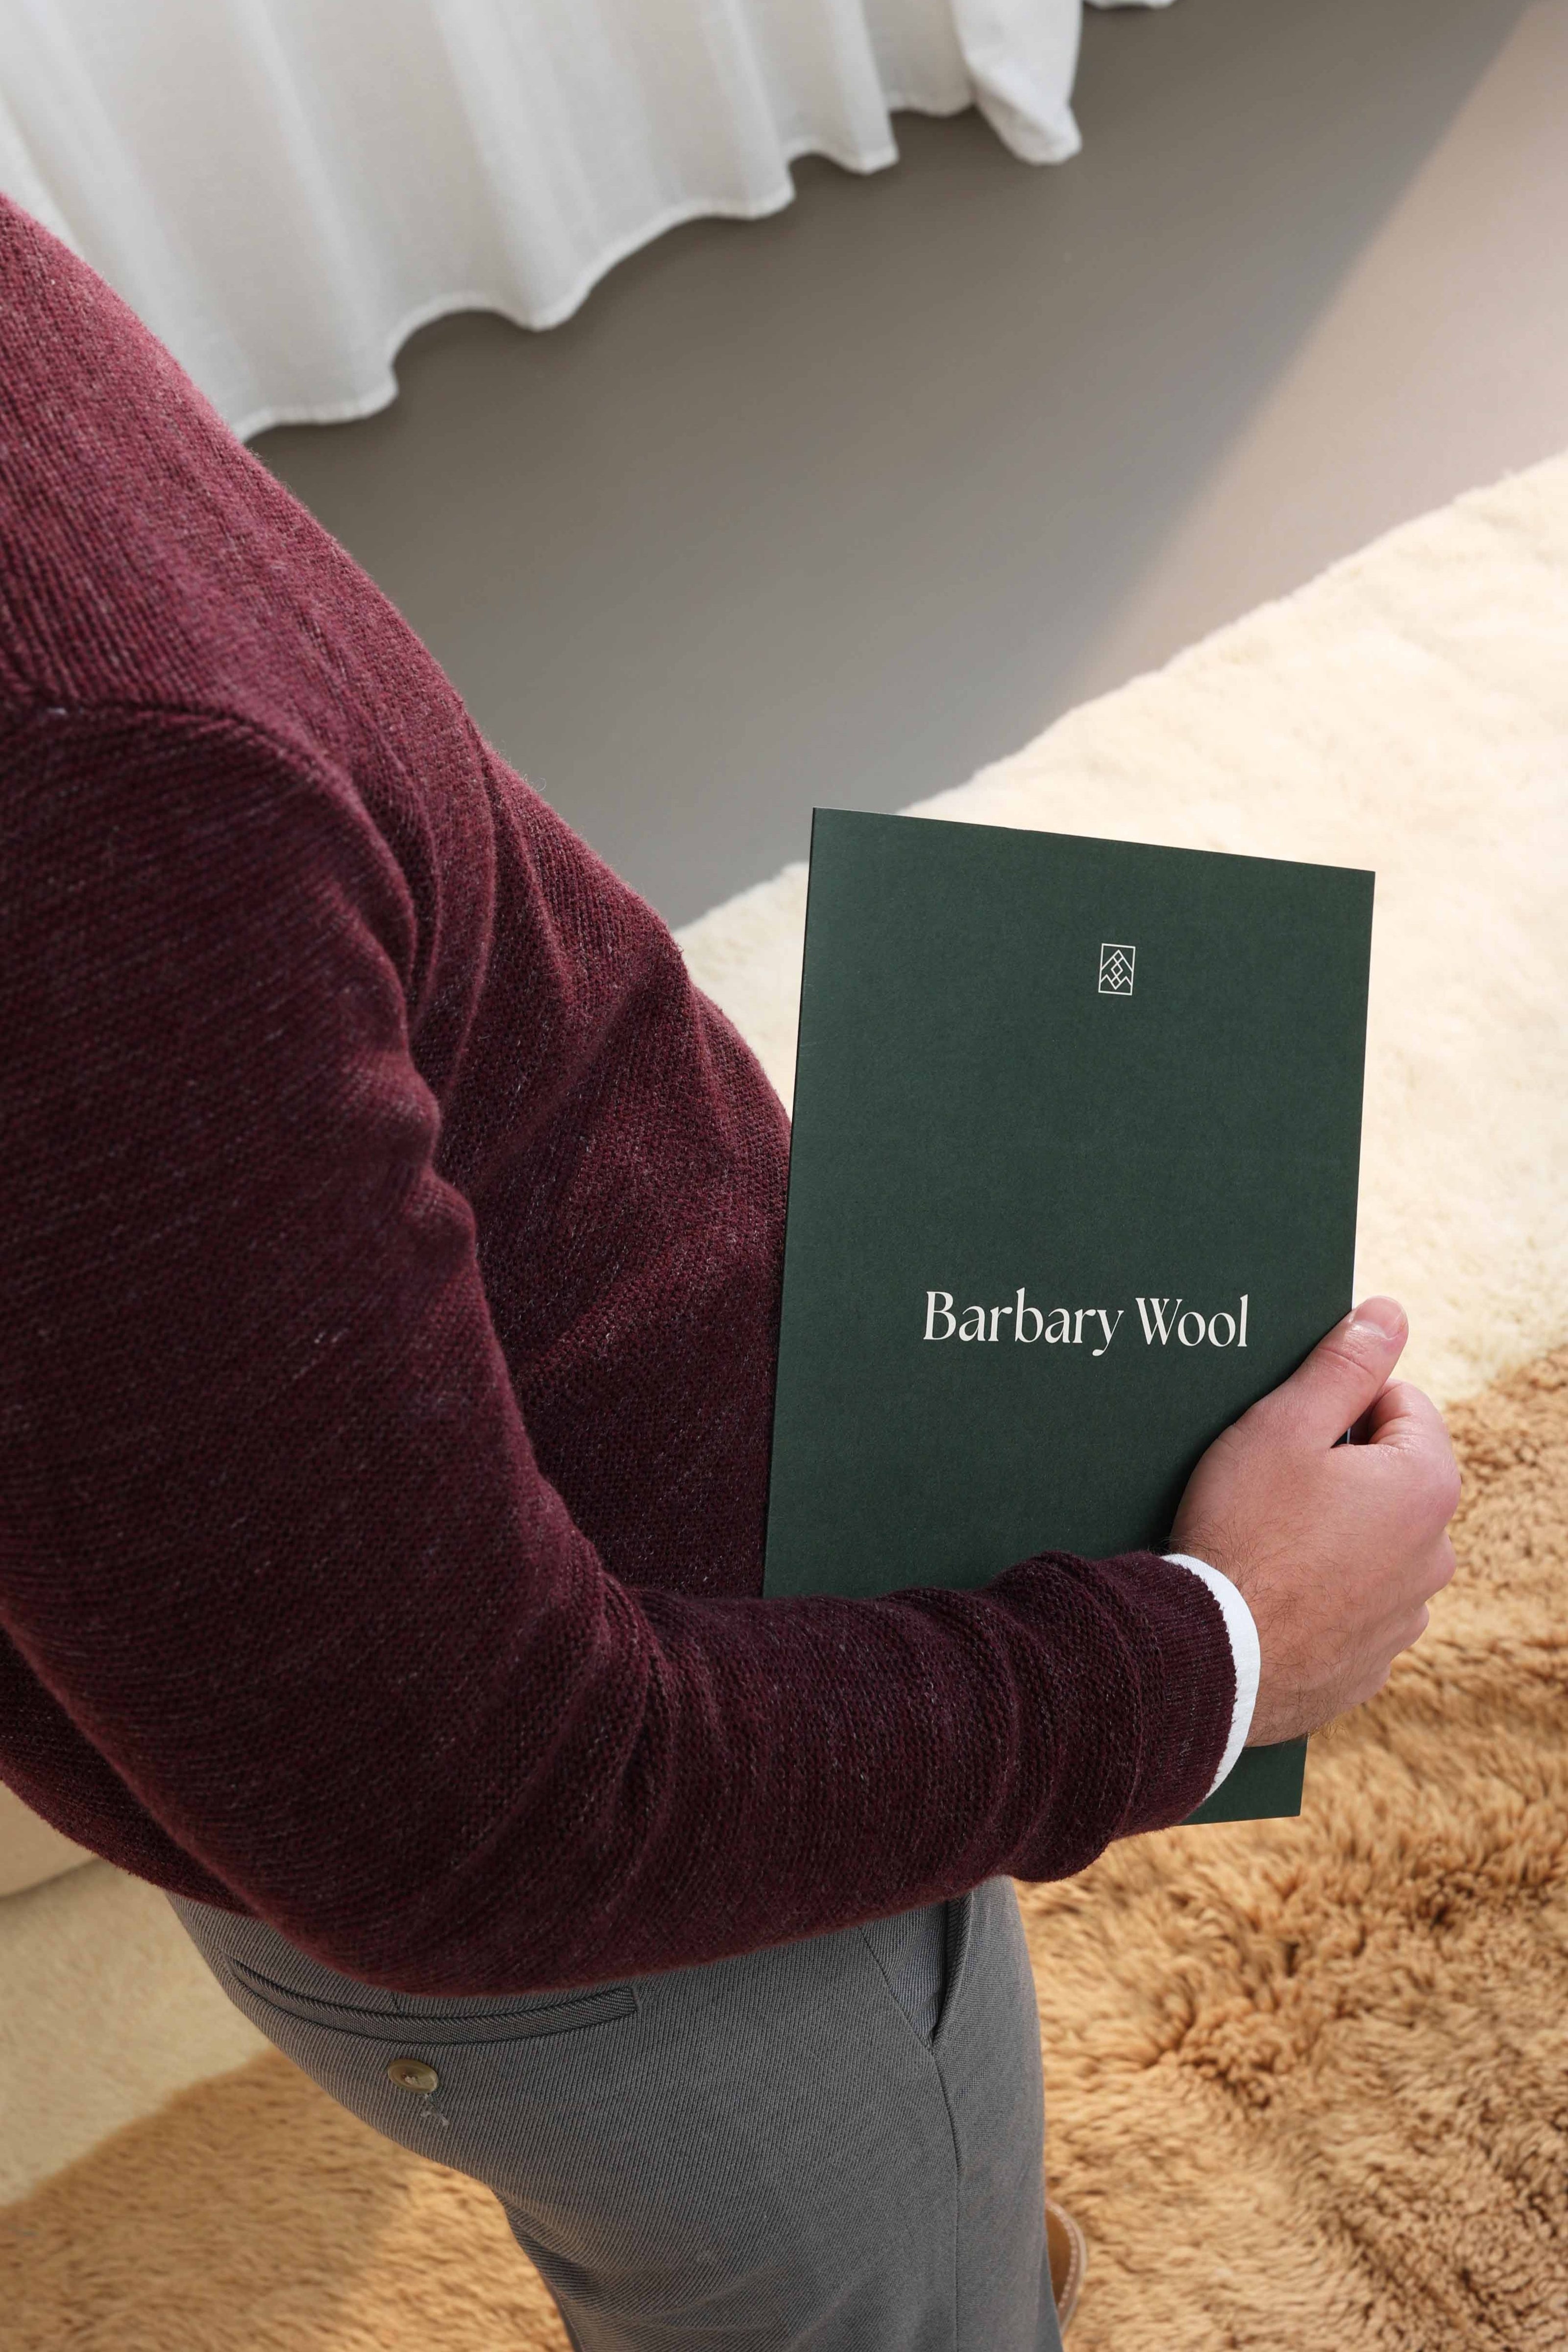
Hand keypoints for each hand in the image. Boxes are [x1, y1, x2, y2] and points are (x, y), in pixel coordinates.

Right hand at [1169, 1297, 1459, 1746]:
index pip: (1401, 1404)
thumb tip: (1390, 1314)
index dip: (1338, 1405)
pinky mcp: (1371, 1665)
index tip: (1289, 1432)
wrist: (1207, 1657)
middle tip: (1269, 1484)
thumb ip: (1343, 1364)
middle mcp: (1435, 1555)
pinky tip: (1270, 1592)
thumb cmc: (1241, 1531)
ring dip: (1334, 1533)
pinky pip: (1353, 1606)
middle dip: (1341, 1470)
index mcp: (1426, 1485)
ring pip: (1375, 1544)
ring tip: (1266, 1542)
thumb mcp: (1283, 1425)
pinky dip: (1322, 1594)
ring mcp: (1405, 1617)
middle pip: (1391, 1477)